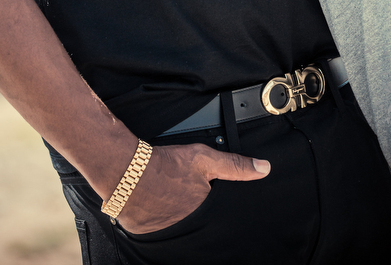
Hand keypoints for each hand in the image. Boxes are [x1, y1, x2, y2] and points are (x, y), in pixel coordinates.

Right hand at [117, 141, 269, 233]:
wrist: (126, 171)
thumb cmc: (165, 165)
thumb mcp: (205, 159)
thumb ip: (235, 165)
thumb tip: (264, 168)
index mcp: (204, 211)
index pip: (217, 216)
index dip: (214, 208)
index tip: (213, 203)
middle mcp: (188, 225)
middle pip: (198, 221)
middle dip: (196, 211)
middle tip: (185, 196)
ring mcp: (168, 230)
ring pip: (180, 225)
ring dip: (178, 215)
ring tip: (170, 198)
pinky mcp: (149, 231)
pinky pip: (160, 227)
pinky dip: (160, 218)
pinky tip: (157, 205)